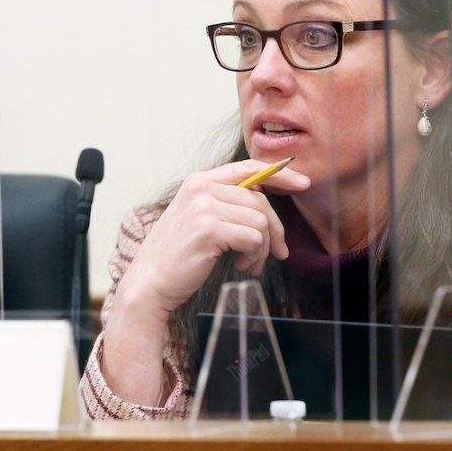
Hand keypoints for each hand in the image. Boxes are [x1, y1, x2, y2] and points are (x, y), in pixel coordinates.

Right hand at [119, 159, 309, 318]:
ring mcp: (204, 207)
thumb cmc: (178, 256)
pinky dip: (256, 256)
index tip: (302, 183)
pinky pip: (254, 238)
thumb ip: (227, 203)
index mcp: (200, 181)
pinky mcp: (209, 229)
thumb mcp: (200, 218)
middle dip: (275, 230)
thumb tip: (266, 198)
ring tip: (250, 264)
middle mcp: (201, 188)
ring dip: (263, 248)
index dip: (280, 174)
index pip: (249, 167)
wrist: (149, 283)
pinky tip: (242, 266)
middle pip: (261, 200)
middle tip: (277, 252)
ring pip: (260, 220)